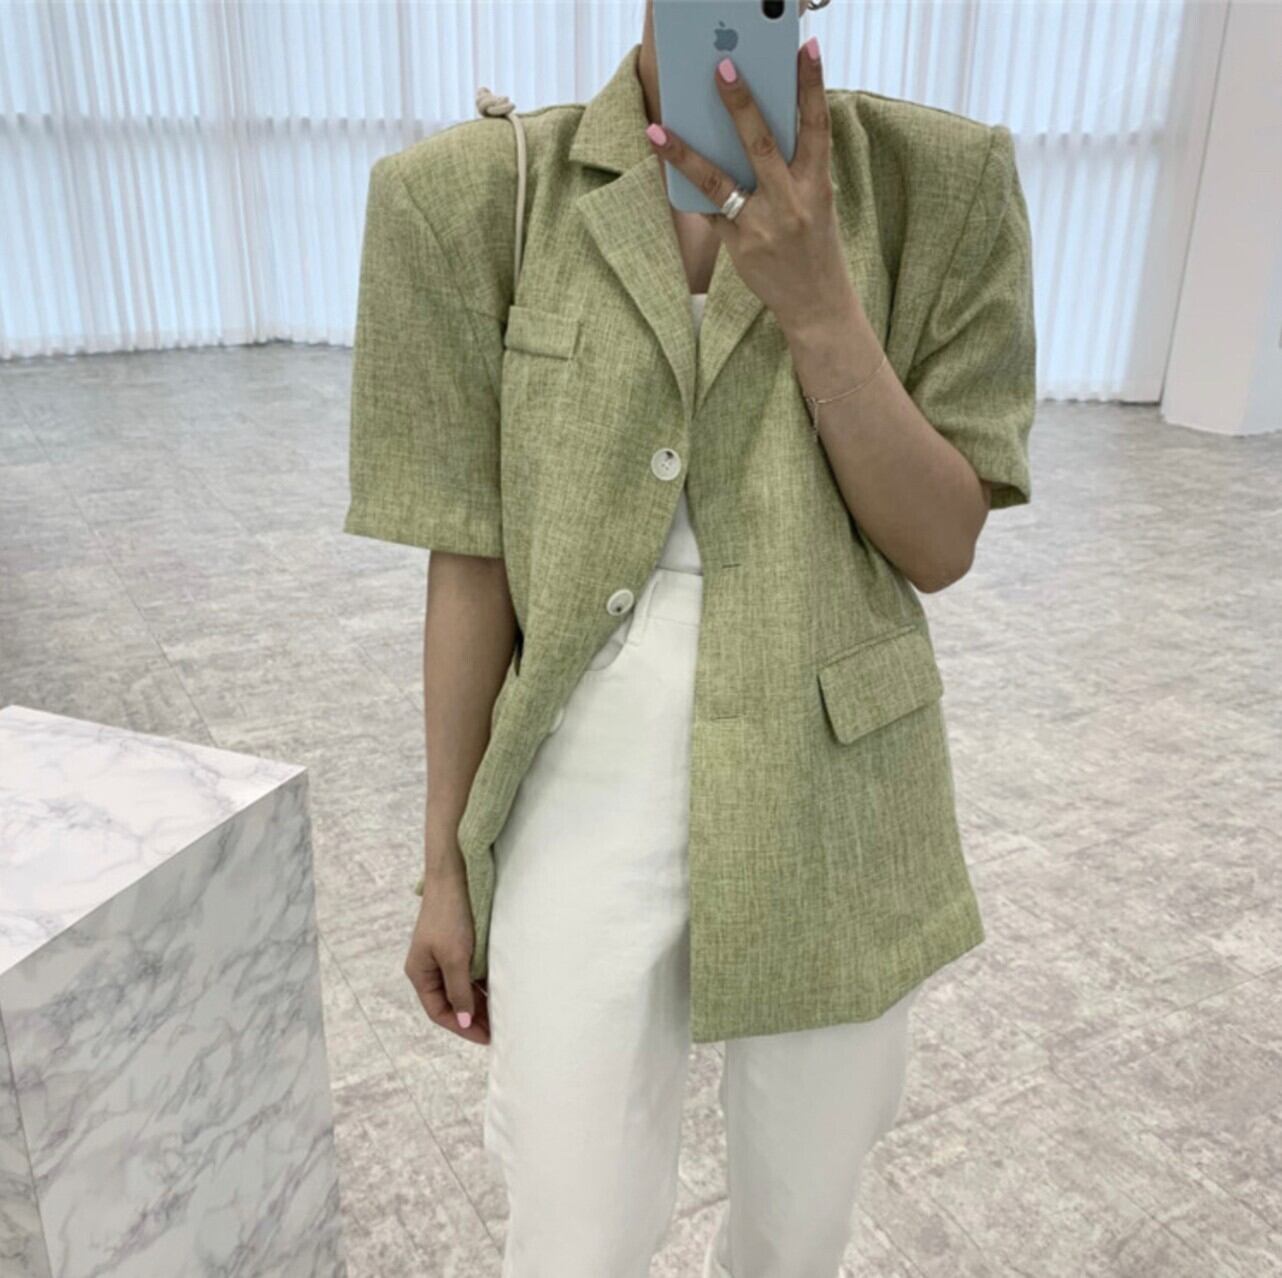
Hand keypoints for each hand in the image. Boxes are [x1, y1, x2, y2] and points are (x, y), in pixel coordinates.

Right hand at [404, 855, 490, 1043]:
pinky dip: (482, 984)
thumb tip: (464, 1021)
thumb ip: (459, 990)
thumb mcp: (455, 957)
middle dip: (473, 1017)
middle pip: (451, 1002)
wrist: (454, 876)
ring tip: (502, 1014)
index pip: (439, 1011)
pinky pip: (468, 972)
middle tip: (498, 1030)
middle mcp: (429, 967)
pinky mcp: (456, 944)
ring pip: (461, 988)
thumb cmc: (450, 916)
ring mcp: (442, 955)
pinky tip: (499, 990)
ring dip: (480, 1001)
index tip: (486, 1037)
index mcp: (420, 973)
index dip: (462, 1027)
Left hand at [643, 36, 854, 333]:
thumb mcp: (816, 203)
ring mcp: (763, 226)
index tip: (807, 49)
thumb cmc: (814, 246)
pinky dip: (688, 188)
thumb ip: (792, 169)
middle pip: (762, 145)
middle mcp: (791, 203)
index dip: (813, 86)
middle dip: (741, 104)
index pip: (817, 127)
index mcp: (817, 185)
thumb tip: (749, 131)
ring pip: (719, 181)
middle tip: (722, 68)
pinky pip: (708, 210)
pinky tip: (667, 165)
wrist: (817, 305)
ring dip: (684, 153)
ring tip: (656, 130)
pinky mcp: (739, 246)